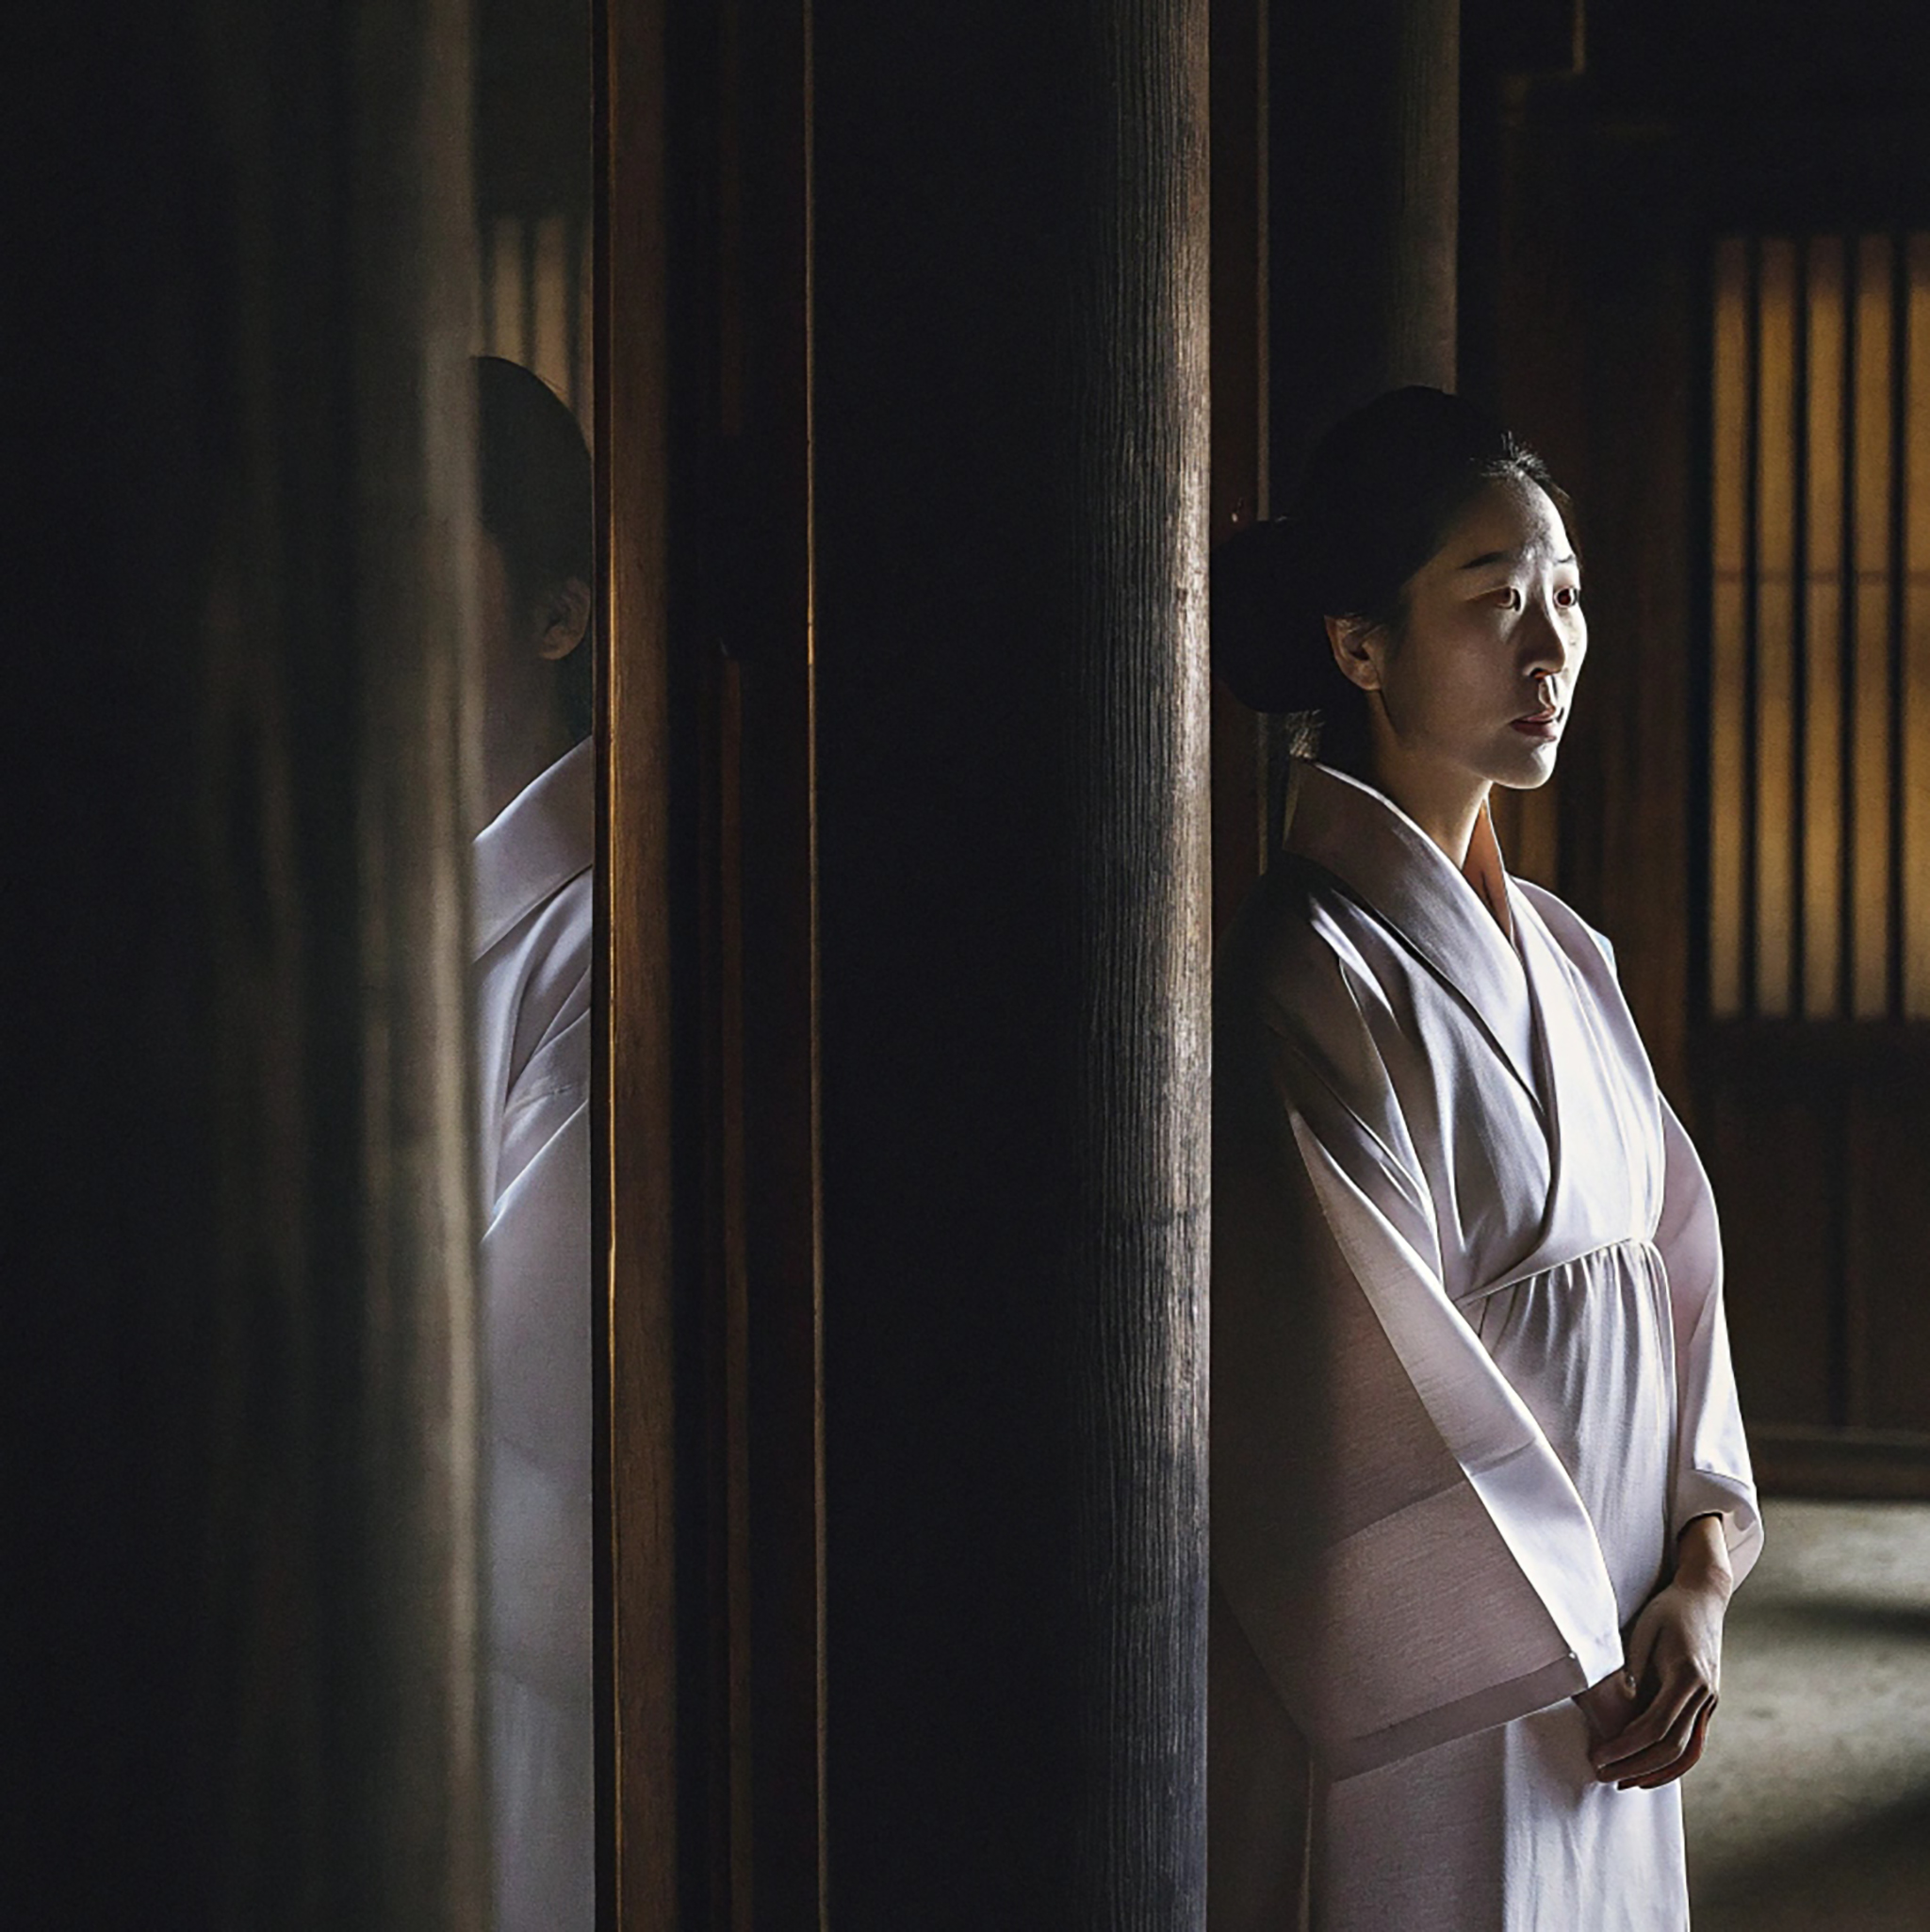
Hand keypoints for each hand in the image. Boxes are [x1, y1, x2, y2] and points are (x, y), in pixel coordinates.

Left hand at [1590, 1517, 1731, 1791]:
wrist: (1704, 1596)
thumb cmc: (1666, 1609)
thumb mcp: (1643, 1632)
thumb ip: (1633, 1670)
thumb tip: (1615, 1710)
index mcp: (1686, 1676)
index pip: (1654, 1726)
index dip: (1625, 1746)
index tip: (1600, 1756)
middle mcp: (1704, 1695)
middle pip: (1672, 1747)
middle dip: (1636, 1766)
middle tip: (1604, 1776)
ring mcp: (1711, 1701)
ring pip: (1689, 1753)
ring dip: (1657, 1773)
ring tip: (1625, 1782)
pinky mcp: (1709, 1703)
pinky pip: (1695, 1742)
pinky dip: (1674, 1762)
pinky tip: (1650, 1769)